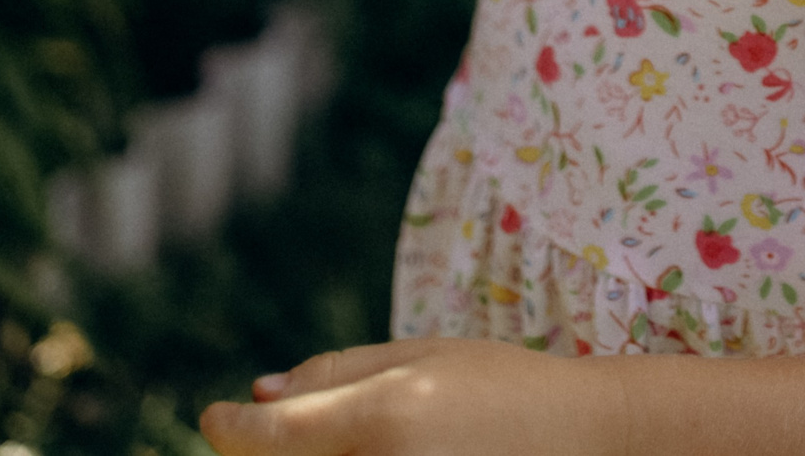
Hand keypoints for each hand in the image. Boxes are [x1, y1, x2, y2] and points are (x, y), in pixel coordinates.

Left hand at [199, 338, 620, 455]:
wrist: (589, 441)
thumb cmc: (504, 386)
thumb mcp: (423, 357)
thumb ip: (337, 373)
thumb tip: (256, 395)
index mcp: (382, 417)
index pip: (265, 438)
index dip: (226, 430)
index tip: (215, 420)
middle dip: (268, 453)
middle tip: (279, 435)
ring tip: (359, 440)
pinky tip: (375, 454)